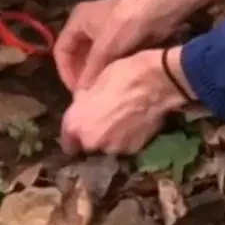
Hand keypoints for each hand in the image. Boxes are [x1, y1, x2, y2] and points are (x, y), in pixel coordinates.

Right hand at [54, 0, 131, 91]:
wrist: (160, 8)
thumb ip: (90, 72)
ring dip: (94, 73)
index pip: (61, 50)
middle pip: (76, 54)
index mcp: (77, 21)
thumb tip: (80, 95)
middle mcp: (87, 24)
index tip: (76, 91)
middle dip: (81, 74)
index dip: (65, 72)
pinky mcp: (120, 35)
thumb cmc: (126, 24)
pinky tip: (113, 82)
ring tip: (100, 91)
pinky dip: (107, 69)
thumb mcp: (105, 49)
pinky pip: (107, 56)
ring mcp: (104, 29)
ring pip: (93, 57)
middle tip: (88, 94)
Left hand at [61, 48, 191, 155]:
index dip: (71, 137)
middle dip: (93, 134)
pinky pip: (126, 144)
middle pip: (88, 144)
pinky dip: (128, 137)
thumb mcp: (94, 82)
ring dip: (111, 136)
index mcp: (76, 124)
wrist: (157, 82)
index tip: (77, 133)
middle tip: (103, 118)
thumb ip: (84, 101)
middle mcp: (92, 142)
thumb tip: (82, 104)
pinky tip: (135, 122)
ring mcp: (114, 148)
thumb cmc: (122, 75)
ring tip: (122, 119)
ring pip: (108, 145)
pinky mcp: (135, 149)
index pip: (67, 142)